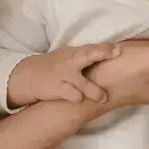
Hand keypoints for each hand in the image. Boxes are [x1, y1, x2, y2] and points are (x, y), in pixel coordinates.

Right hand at [7, 42, 121, 107]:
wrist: (30, 75)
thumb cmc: (57, 66)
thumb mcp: (70, 56)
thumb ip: (88, 56)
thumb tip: (114, 54)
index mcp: (76, 53)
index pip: (94, 47)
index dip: (107, 47)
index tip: (119, 48)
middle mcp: (71, 61)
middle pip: (88, 54)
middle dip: (102, 52)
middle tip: (116, 52)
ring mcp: (64, 75)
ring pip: (84, 84)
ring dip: (95, 92)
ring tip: (103, 97)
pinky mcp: (58, 89)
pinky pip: (73, 96)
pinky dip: (78, 99)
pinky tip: (80, 101)